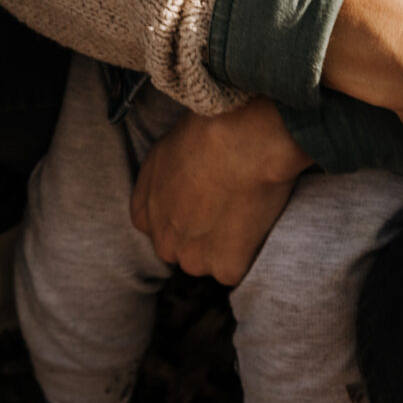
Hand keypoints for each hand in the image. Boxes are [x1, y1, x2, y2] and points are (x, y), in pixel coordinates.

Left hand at [129, 99, 307, 285]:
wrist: (240, 142)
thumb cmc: (206, 133)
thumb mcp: (163, 151)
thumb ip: (159, 181)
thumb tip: (174, 188)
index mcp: (145, 214)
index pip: (157, 228)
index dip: (181, 217)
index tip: (202, 204)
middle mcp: (163, 242)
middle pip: (183, 249)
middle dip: (202, 237)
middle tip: (229, 210)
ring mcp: (193, 259)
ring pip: (210, 262)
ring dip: (225, 248)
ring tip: (245, 213)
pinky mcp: (225, 268)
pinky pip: (238, 267)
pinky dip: (250, 252)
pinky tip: (257, 223)